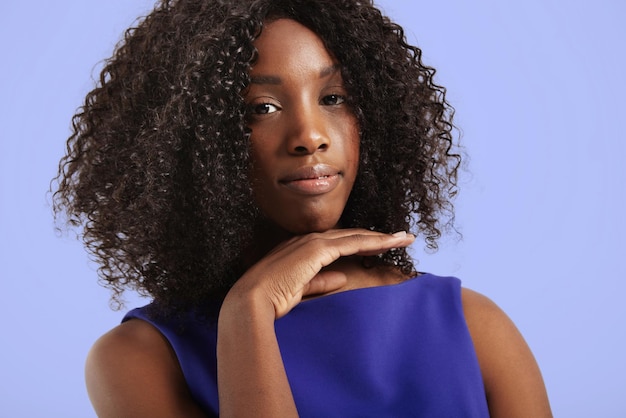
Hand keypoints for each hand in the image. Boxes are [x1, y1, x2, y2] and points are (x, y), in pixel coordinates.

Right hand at [227, 229, 414, 318]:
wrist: (251, 301)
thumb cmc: (269, 299)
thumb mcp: (300, 290)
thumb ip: (320, 282)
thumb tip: (341, 277)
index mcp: (301, 248)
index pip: (338, 242)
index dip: (360, 242)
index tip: (381, 245)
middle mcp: (307, 240)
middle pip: (350, 235)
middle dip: (377, 236)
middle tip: (402, 236)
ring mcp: (312, 243)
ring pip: (355, 236)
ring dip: (381, 237)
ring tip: (404, 238)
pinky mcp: (316, 250)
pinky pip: (351, 243)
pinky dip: (372, 242)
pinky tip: (388, 244)